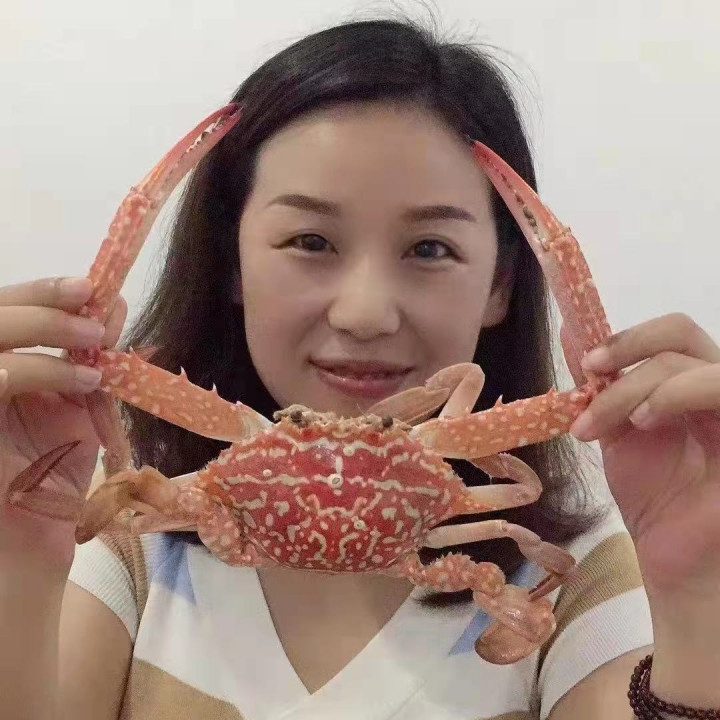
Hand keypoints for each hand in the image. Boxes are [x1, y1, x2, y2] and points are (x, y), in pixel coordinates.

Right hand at [0, 277, 125, 568]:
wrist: (31, 548)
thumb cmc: (52, 479)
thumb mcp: (77, 410)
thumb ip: (88, 360)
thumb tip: (111, 306)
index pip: (2, 312)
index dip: (40, 292)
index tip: (91, 288)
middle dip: (41, 308)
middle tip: (93, 315)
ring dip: (39, 338)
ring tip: (92, 358)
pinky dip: (24, 375)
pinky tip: (76, 382)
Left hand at [562, 313, 719, 595]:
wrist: (674, 557)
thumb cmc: (654, 499)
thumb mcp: (618, 432)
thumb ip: (603, 386)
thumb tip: (571, 333)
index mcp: (691, 384)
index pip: (671, 333)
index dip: (626, 336)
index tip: (586, 362)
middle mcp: (719, 390)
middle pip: (681, 332)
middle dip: (626, 348)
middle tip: (591, 374)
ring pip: (693, 363)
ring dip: (640, 385)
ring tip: (616, 424)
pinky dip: (674, 394)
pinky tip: (644, 424)